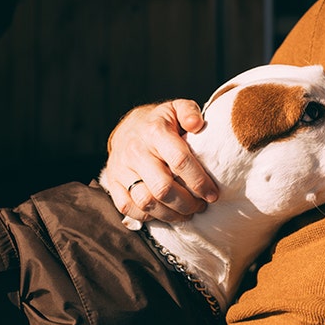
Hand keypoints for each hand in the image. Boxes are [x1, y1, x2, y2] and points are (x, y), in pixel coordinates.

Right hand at [101, 100, 218, 224]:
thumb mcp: (176, 108)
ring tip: (186, 213)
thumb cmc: (161, 122)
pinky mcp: (112, 182)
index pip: (179, 160)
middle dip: (186, 203)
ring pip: (146, 202)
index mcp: (155, 131)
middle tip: (200, 206)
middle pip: (163, 188)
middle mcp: (136, 151)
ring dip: (170, 214)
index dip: (199, 181)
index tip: (212, 194)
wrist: (128, 128)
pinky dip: (148, 216)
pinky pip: (128, 208)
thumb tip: (197, 124)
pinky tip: (164, 212)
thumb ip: (190, 112)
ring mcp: (121, 168)